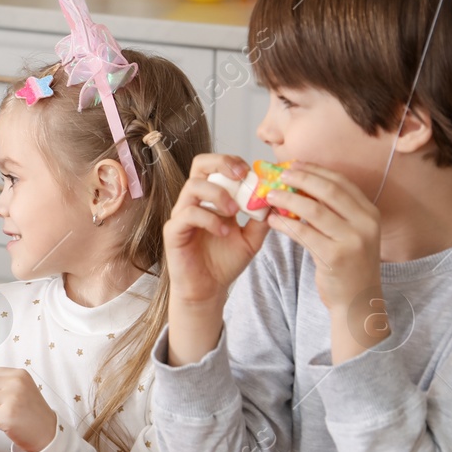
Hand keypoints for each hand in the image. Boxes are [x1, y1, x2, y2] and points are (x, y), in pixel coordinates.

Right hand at [163, 154, 270, 364]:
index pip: (216, 166)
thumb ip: (262, 218)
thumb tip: (277, 197)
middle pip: (200, 164)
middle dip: (222, 164)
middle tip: (242, 176)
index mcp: (211, 197)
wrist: (208, 290)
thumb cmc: (225, 262)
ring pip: (193, 187)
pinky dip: (209, 219)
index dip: (234, 162)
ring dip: (218, 194)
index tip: (254, 173)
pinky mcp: (173, 231)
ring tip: (235, 211)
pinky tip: (223, 231)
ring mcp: (181, 214)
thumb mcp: (252, 238)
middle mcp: (194, 201)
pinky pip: (188, 214)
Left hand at [264, 163, 384, 361]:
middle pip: (329, 191)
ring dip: (288, 200)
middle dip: (300, 179)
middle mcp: (366, 224)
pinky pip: (304, 234)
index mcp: (370, 213)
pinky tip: (271, 221)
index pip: (341, 182)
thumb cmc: (347, 263)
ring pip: (314, 211)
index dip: (315, 170)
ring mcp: (353, 240)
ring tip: (269, 196)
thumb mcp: (349, 232)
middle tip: (278, 176)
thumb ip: (331, 210)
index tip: (292, 164)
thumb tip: (298, 183)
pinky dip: (285, 224)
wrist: (357, 300)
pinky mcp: (335, 257)